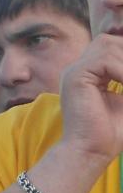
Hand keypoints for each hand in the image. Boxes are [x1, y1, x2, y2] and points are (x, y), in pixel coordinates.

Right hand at [58, 34, 122, 161]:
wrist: (92, 151)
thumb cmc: (111, 131)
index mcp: (88, 74)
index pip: (112, 47)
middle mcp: (78, 69)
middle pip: (109, 41)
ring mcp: (73, 71)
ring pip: (108, 46)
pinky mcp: (75, 77)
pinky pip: (104, 60)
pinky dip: (122, 70)